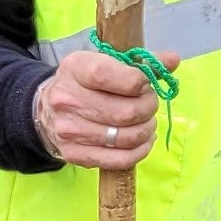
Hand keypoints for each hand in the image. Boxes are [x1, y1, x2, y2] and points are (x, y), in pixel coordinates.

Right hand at [32, 45, 179, 169]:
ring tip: (144, 122)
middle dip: (148, 108)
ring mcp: (69, 130)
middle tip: (148, 104)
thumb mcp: (107, 62)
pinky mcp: (75, 154)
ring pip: (127, 137)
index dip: (139, 82)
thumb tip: (172, 60)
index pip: (113, 76)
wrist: (48, 110)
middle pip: (127, 112)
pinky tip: (141, 141)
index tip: (144, 84)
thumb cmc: (87, 83)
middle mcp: (67, 99)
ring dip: (146, 130)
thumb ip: (142, 61)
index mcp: (76, 68)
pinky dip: (140, 151)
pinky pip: (121, 159)